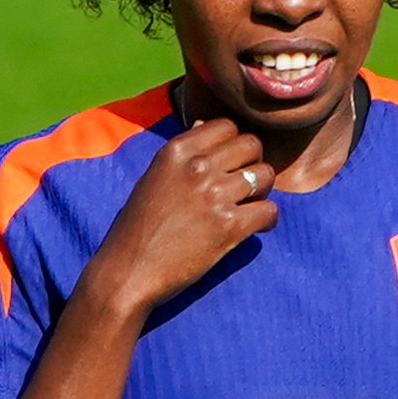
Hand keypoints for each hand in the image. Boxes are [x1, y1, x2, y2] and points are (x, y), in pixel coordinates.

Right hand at [82, 117, 280, 317]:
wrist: (128, 272)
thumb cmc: (136, 229)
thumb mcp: (153, 179)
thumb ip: (181, 156)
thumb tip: (203, 126)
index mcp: (176, 151)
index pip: (227, 126)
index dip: (234, 144)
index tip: (230, 163)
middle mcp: (197, 167)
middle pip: (251, 145)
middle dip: (253, 163)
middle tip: (245, 186)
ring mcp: (214, 195)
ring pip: (265, 175)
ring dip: (262, 192)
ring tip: (248, 207)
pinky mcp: (228, 226)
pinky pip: (269, 210)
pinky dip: (267, 220)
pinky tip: (254, 228)